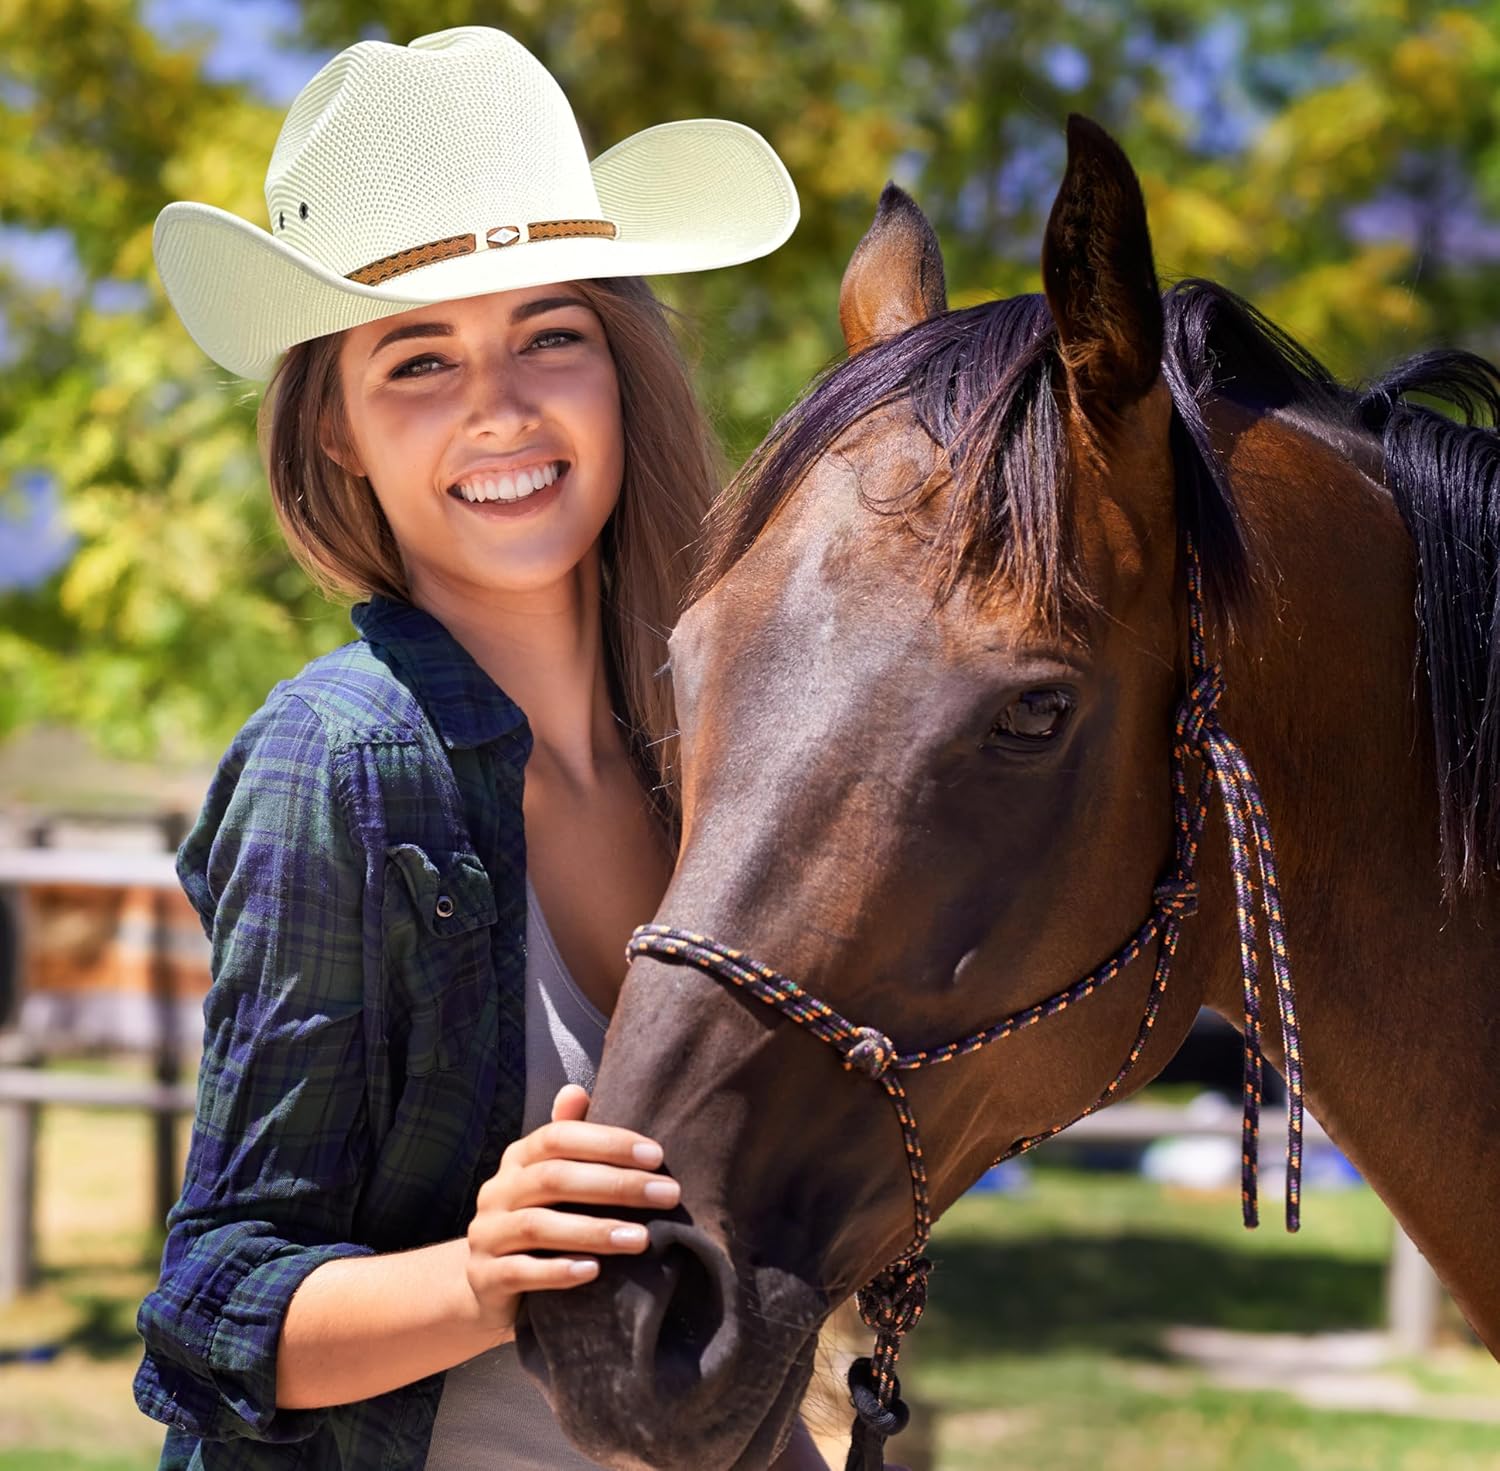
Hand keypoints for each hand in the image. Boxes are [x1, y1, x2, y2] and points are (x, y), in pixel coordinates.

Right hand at [463, 1084, 677, 1336]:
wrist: (487, 1285)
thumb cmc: (536, 1219)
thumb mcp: (550, 1178)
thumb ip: (569, 1139)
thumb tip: (576, 1091)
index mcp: (518, 1159)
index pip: (559, 1136)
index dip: (607, 1142)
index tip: (657, 1156)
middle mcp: (497, 1191)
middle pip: (555, 1179)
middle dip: (616, 1186)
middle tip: (667, 1195)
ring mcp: (486, 1235)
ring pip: (538, 1226)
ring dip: (594, 1231)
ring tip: (641, 1239)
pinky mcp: (484, 1278)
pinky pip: (519, 1272)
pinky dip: (557, 1272)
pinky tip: (594, 1272)